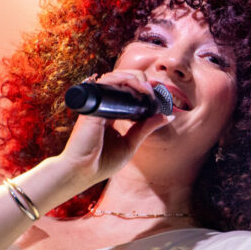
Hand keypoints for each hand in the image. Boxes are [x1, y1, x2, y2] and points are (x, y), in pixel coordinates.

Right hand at [58, 69, 172, 186]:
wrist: (82, 173)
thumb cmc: (102, 162)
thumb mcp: (131, 143)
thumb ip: (147, 127)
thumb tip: (168, 116)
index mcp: (111, 112)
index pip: (127, 90)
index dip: (143, 86)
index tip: (158, 93)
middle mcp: (103, 104)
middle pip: (121, 79)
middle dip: (141, 79)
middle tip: (155, 90)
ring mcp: (97, 103)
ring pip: (115, 76)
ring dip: (135, 77)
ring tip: (148, 89)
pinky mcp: (93, 104)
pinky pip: (107, 82)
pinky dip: (123, 79)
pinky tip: (137, 88)